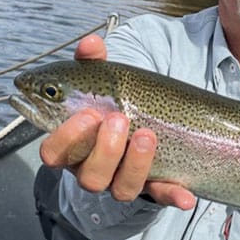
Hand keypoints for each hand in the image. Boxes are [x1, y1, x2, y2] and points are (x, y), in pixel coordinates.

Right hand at [38, 35, 195, 209]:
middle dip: (104, 149)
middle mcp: (93, 168)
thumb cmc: (112, 98)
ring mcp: (123, 179)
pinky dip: (173, 196)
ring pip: (121, 188)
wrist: (144, 116)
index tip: (87, 113)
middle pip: (88, 175)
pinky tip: (186, 196)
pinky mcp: (154, 185)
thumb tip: (90, 43)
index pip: (53, 152)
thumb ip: (92, 61)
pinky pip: (161, 195)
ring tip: (147, 134)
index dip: (66, 137)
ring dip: (135, 164)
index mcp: (72, 145)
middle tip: (119, 118)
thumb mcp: (101, 78)